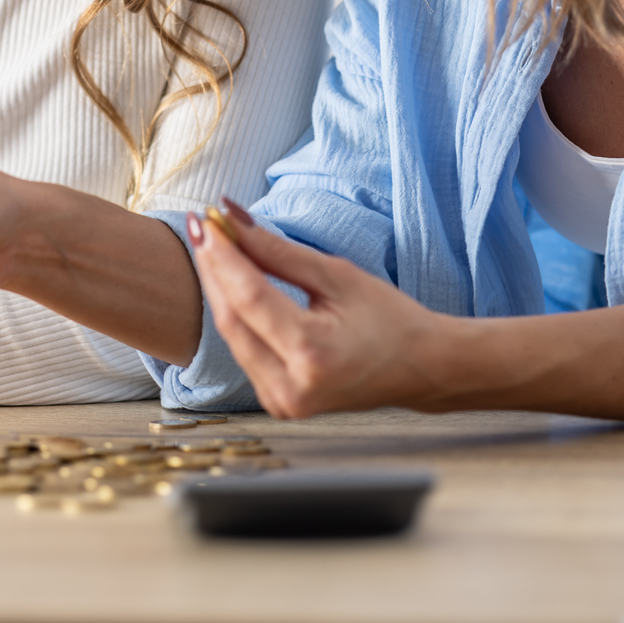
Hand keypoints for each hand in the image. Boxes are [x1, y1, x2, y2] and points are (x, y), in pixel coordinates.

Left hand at [190, 200, 445, 418]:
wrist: (421, 369)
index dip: (222, 256)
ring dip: (219, 290)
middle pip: (231, 319)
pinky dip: (235, 315)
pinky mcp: (277, 404)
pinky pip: (244, 351)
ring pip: (232, 336)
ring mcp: (282, 402)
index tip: (205, 220)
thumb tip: (231, 219)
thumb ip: (279, 251)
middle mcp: (290, 386)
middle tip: (202, 226)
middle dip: (213, 269)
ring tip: (214, 247)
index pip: (249, 297)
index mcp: (311, 353)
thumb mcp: (337, 276)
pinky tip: (230, 284)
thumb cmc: (390, 320)